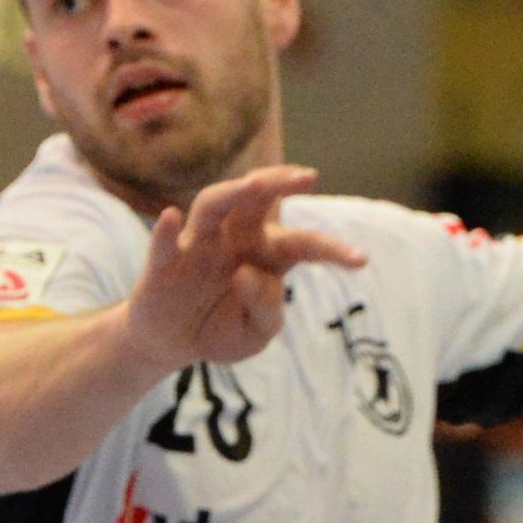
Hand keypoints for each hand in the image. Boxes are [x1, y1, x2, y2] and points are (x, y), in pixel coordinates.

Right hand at [123, 164, 363, 373]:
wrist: (174, 346)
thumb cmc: (222, 328)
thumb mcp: (256, 332)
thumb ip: (266, 309)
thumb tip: (247, 274)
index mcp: (266, 253)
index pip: (302, 243)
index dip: (331, 249)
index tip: (360, 261)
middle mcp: (233, 238)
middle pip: (255, 201)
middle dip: (279, 184)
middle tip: (308, 176)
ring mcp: (196, 246)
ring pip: (213, 206)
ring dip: (233, 192)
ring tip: (255, 185)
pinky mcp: (163, 264)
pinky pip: (162, 244)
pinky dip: (164, 231)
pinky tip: (170, 218)